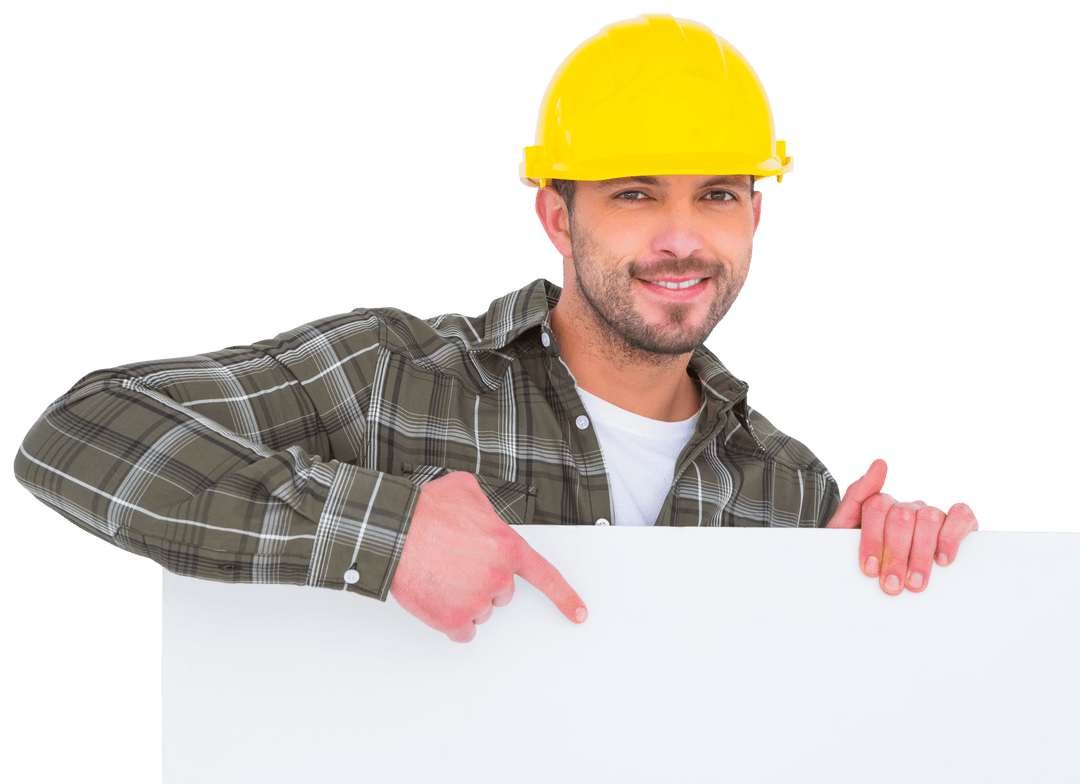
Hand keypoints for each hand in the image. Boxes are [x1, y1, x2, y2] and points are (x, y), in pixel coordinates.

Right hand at [390, 471, 587, 641]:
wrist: (393, 531)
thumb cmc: (424, 510)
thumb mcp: (466, 490)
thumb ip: (487, 508)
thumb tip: (484, 514)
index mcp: (507, 547)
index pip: (544, 576)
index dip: (564, 596)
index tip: (579, 613)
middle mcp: (497, 577)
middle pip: (502, 592)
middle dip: (483, 582)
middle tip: (457, 564)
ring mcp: (476, 602)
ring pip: (481, 611)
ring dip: (465, 600)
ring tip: (441, 575)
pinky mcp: (453, 621)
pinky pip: (463, 632)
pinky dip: (451, 621)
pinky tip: (437, 599)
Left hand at [827, 458, 978, 594]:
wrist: (870, 575)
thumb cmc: (869, 557)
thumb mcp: (846, 531)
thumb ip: (856, 498)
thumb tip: (880, 463)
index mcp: (880, 506)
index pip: (876, 506)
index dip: (872, 539)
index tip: (869, 568)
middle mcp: (907, 507)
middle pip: (901, 516)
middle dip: (895, 554)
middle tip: (891, 584)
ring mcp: (932, 514)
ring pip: (929, 519)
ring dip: (920, 555)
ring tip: (914, 583)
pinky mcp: (959, 522)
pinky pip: (961, 516)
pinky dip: (952, 537)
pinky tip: (943, 560)